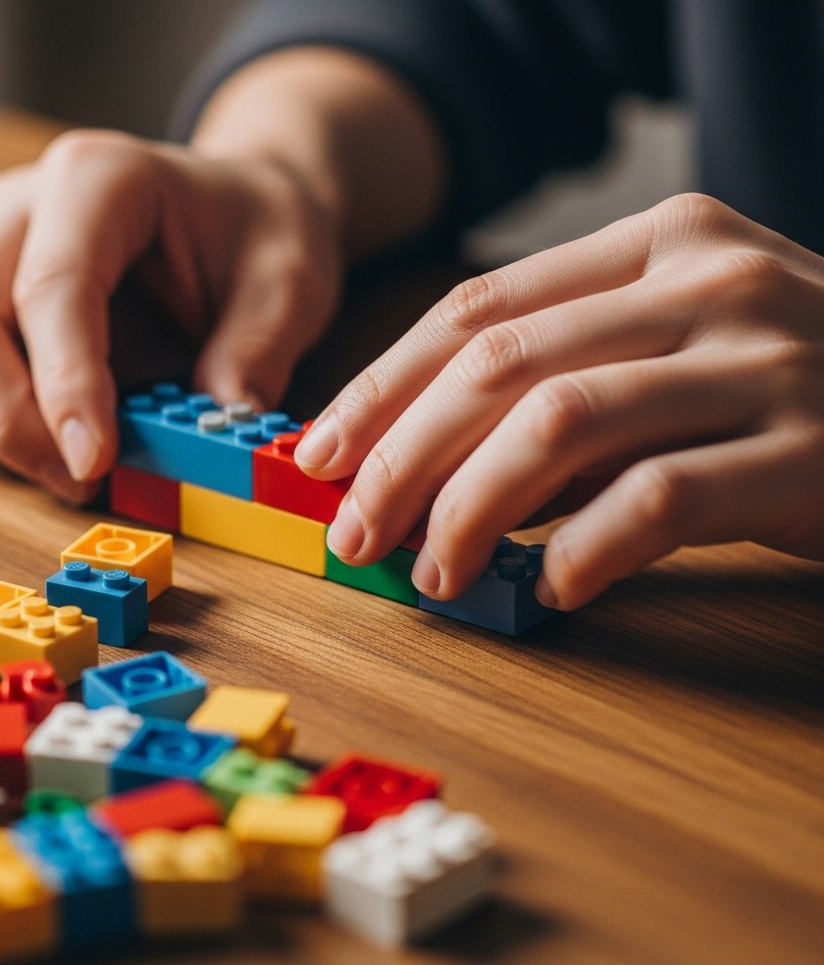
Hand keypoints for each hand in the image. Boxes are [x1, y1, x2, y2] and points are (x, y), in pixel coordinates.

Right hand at [0, 130, 341, 500]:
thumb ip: (255, 354)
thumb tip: (215, 436)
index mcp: (99, 179)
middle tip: (83, 481)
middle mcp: (20, 207)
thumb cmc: (257, 234)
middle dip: (10, 421)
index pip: (53, 287)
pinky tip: (28, 439)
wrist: (233, 207)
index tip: (96, 464)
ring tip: (64, 468)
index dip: (65, 386)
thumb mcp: (289, 284)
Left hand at [296, 194, 823, 610]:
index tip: (322, 452)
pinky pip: (660, 501)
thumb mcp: (669, 355)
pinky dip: (587, 550)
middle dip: (402, 455)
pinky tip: (558, 588)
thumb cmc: (785, 391)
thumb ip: (560, 388)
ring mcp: (763, 359)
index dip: (383, 386)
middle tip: (355, 529)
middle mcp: (705, 281)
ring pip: (562, 424)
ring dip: (473, 508)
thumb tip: (421, 466)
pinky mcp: (809, 451)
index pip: (476, 309)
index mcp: (654, 244)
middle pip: (499, 364)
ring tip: (436, 571)